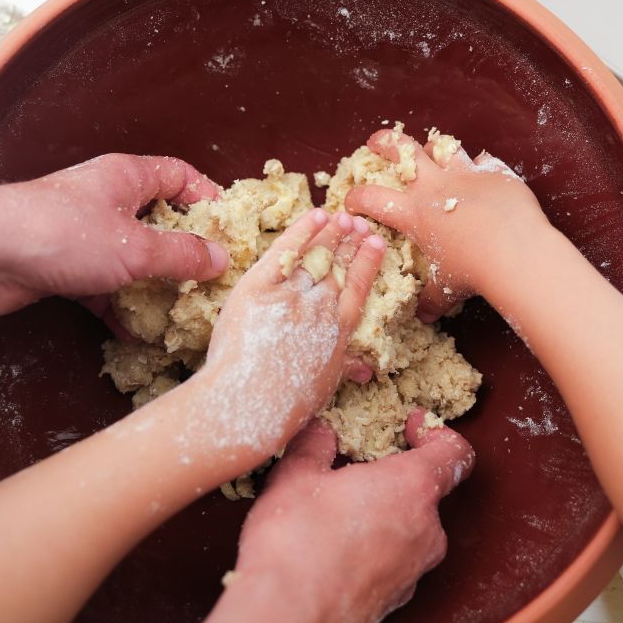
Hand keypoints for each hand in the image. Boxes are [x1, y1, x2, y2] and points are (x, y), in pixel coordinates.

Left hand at [0, 154, 227, 317]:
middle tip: (211, 280)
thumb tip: (220, 259)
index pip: (180, 176)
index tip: (229, 229)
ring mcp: (84, 235)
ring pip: (132, 259)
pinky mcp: (64, 268)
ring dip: (153, 286)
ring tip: (181, 312)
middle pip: (158, 221)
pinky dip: (121, 308)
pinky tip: (137, 334)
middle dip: (184, 252)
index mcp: (127, 177)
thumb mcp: (135, 248)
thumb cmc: (60, 233)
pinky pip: (104, 288)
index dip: (208, 198)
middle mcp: (106, 201)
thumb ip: (181, 255)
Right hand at [159, 412, 473, 622]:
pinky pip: (394, 561)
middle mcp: (426, 532)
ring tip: (336, 510)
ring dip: (382, 514)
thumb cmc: (297, 545)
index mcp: (412, 489)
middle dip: (394, 477)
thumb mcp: (296, 476)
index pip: (455, 454)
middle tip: (356, 469)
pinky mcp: (393, 602)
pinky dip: (373, 549)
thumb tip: (320, 432)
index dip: (436, 433)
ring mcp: (413, 573)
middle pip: (428, 491)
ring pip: (410, 529)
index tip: (410, 426)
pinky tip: (333, 548)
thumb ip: (314, 446)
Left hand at [203, 209, 385, 448]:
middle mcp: (319, 308)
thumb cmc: (285, 406)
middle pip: (338, 266)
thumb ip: (344, 367)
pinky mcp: (258, 288)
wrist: (246, 405)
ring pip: (316, 255)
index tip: (376, 242)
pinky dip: (301, 232)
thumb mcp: (324, 388)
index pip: (357, 286)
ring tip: (341, 216)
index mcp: (338, 332)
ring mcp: (290, 296)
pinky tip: (315, 216)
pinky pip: (284, 252)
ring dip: (331, 233)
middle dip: (351, 241)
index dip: (367, 262)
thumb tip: (365, 369)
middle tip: (361, 221)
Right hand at [345, 128, 547, 321]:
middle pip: (402, 150)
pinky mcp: (494, 173)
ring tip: (434, 153)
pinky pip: (485, 161)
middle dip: (385, 142)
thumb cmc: (473, 271)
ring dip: (436, 149)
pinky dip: (482, 166)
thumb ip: (432, 299)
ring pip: (443, 148)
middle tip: (377, 142)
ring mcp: (465, 175)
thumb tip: (424, 317)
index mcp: (413, 214)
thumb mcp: (446, 289)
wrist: (515, 251)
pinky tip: (484, 172)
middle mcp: (434, 187)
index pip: (372, 199)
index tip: (351, 199)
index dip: (356, 197)